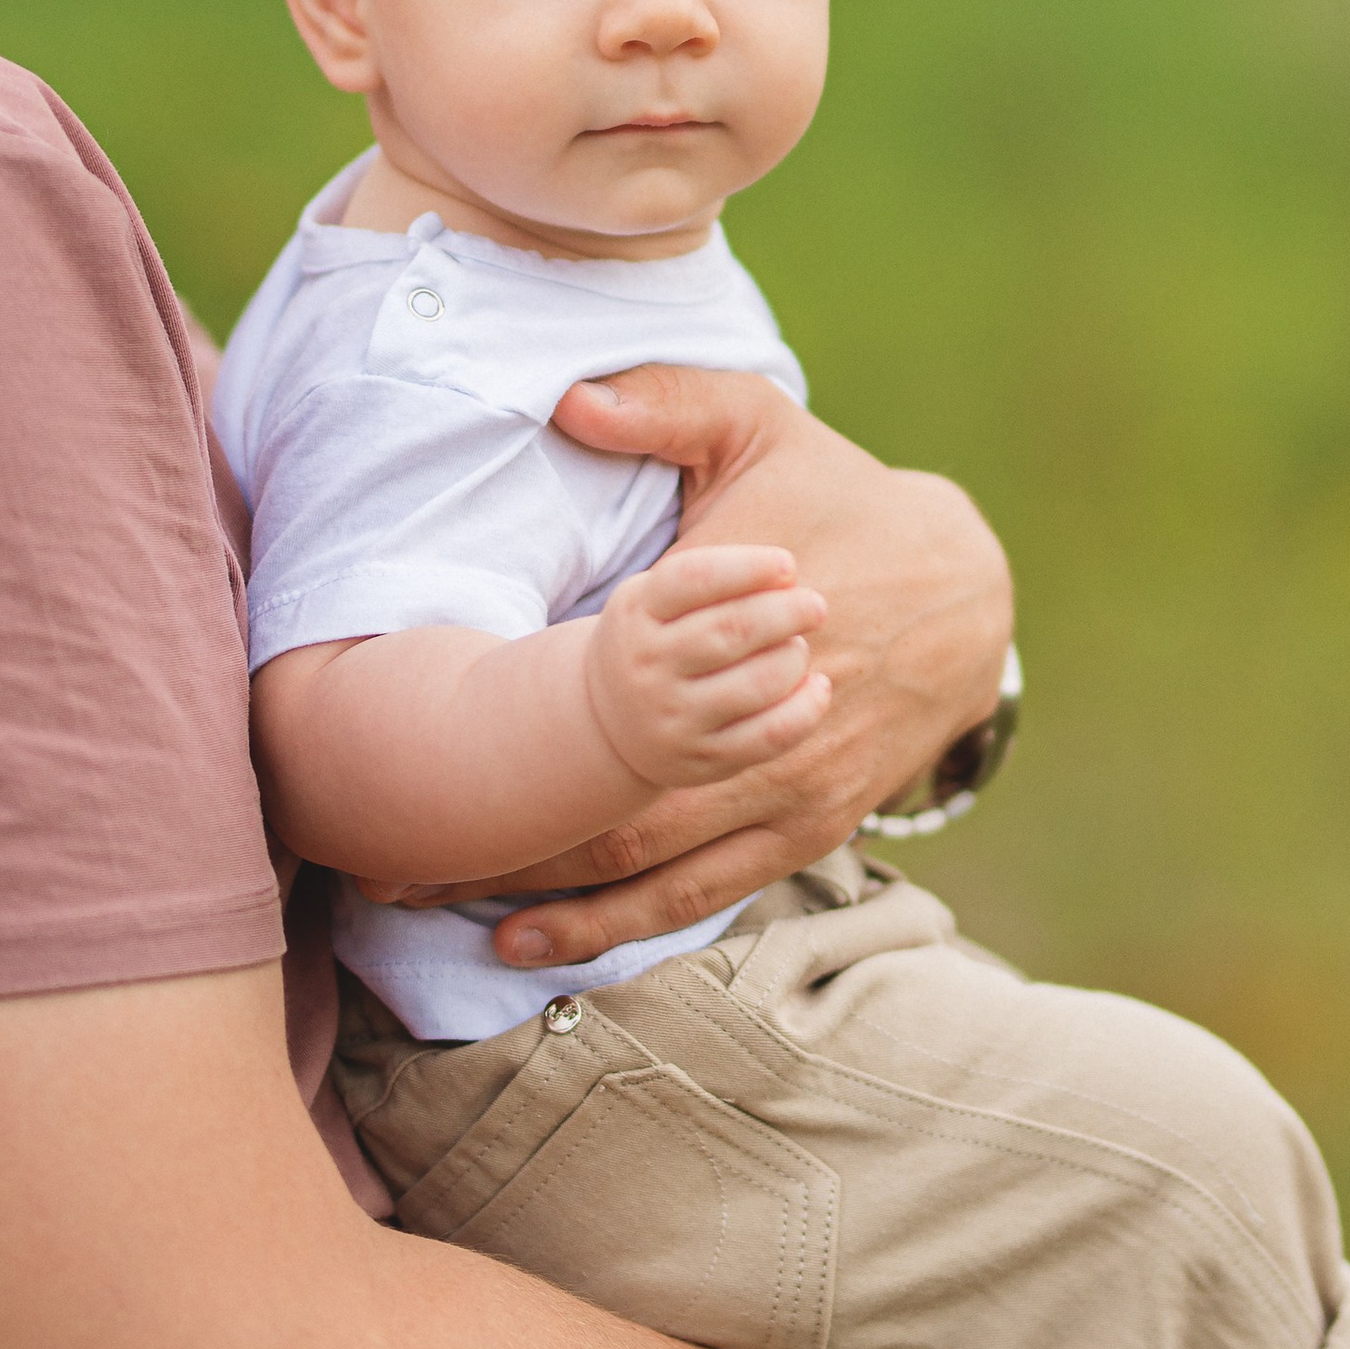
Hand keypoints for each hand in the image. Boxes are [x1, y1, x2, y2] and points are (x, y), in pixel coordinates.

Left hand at [432, 367, 1011, 969]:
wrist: (967, 590)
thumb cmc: (842, 499)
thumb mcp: (759, 427)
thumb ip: (665, 404)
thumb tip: (568, 402)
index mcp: (717, 630)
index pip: (581, 706)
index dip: (483, 745)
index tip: (388, 763)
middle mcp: (747, 728)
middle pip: (598, 810)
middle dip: (488, 844)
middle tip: (382, 864)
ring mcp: (781, 789)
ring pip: (639, 869)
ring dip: (536, 899)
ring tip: (431, 911)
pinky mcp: (809, 827)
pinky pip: (700, 893)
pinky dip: (614, 927)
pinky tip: (537, 946)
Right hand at [585, 543, 832, 784]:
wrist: (608, 723)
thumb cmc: (657, 640)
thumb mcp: (656, 600)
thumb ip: (712, 581)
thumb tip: (787, 578)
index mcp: (637, 613)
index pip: (695, 578)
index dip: (749, 567)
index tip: (788, 566)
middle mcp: (649, 666)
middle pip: (732, 631)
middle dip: (787, 612)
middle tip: (814, 606)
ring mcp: (674, 718)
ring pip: (758, 683)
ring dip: (794, 658)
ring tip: (798, 648)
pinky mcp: (702, 760)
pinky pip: (770, 735)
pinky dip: (806, 708)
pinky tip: (817, 687)